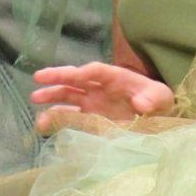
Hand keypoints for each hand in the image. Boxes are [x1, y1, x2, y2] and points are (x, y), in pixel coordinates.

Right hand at [29, 60, 172, 134]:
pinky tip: (43, 124)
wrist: (157, 117)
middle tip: (38, 78)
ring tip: (35, 100)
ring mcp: (92, 104)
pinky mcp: (90, 121)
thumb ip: (152, 99)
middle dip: (58, 78)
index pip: (96, 71)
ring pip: (68, 97)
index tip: (73, 75)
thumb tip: (142, 104)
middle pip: (75, 80)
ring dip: (52, 97)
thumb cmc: (158, 101)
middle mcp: (99, 88)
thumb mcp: (161, 98)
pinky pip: (70, 118)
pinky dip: (56, 120)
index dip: (84, 72)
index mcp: (115, 77)